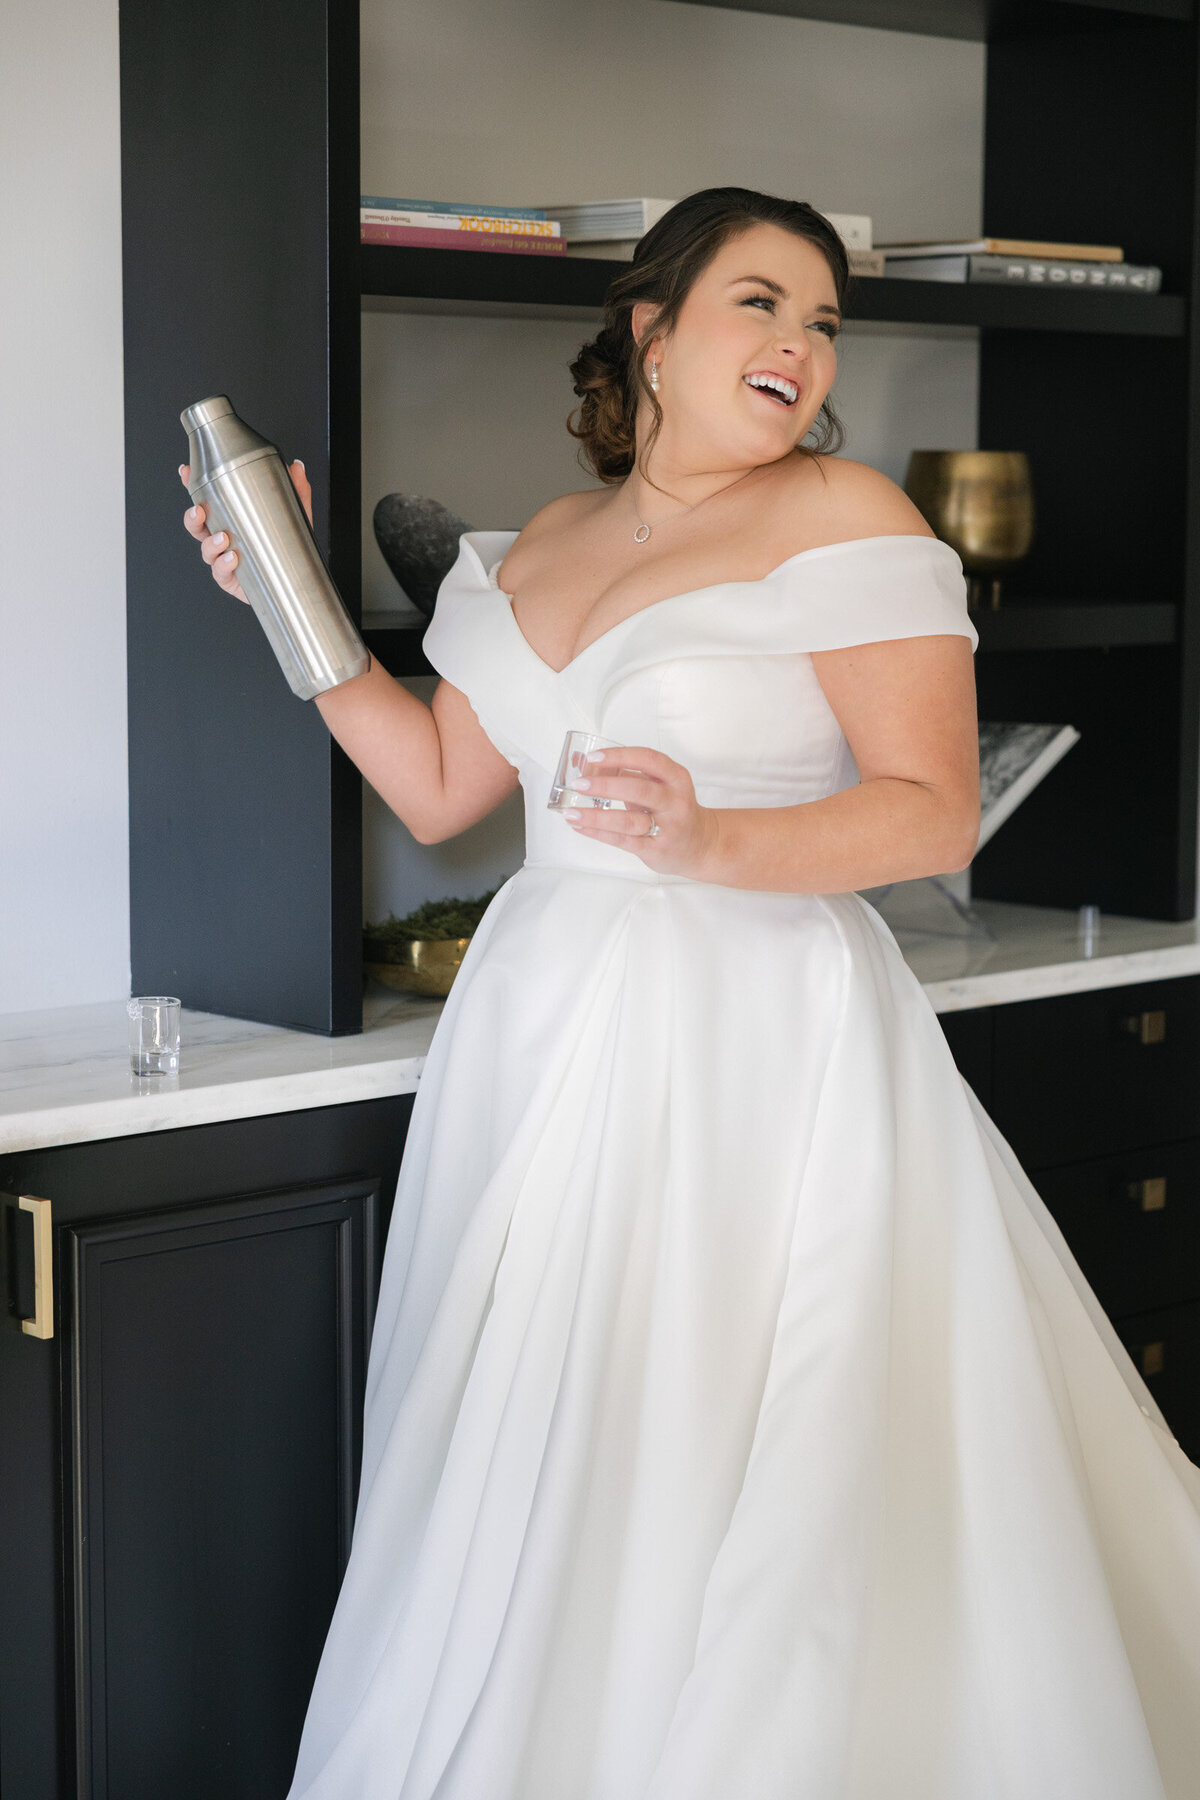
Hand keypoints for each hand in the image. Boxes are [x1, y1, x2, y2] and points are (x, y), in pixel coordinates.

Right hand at [178, 458, 312, 603]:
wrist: (296, 581)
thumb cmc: (287, 546)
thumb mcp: (295, 514)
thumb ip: (296, 490)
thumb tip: (296, 467)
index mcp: (230, 517)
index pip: (206, 499)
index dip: (192, 485)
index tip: (186, 472)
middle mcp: (222, 537)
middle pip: (196, 525)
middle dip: (192, 517)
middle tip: (199, 510)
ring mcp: (224, 559)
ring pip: (205, 550)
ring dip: (210, 543)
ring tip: (223, 538)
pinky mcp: (230, 579)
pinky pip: (220, 573)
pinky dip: (223, 565)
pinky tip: (232, 558)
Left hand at [561, 744, 719, 877]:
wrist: (701, 844)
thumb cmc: (672, 809)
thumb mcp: (658, 786)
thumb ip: (628, 775)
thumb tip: (589, 767)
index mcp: (676, 778)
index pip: (647, 759)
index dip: (619, 756)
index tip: (593, 757)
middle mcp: (675, 801)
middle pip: (638, 789)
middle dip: (604, 786)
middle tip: (579, 784)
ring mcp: (667, 827)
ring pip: (629, 820)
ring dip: (596, 816)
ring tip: (572, 812)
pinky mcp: (656, 849)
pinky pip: (623, 840)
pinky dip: (598, 833)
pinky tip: (581, 826)